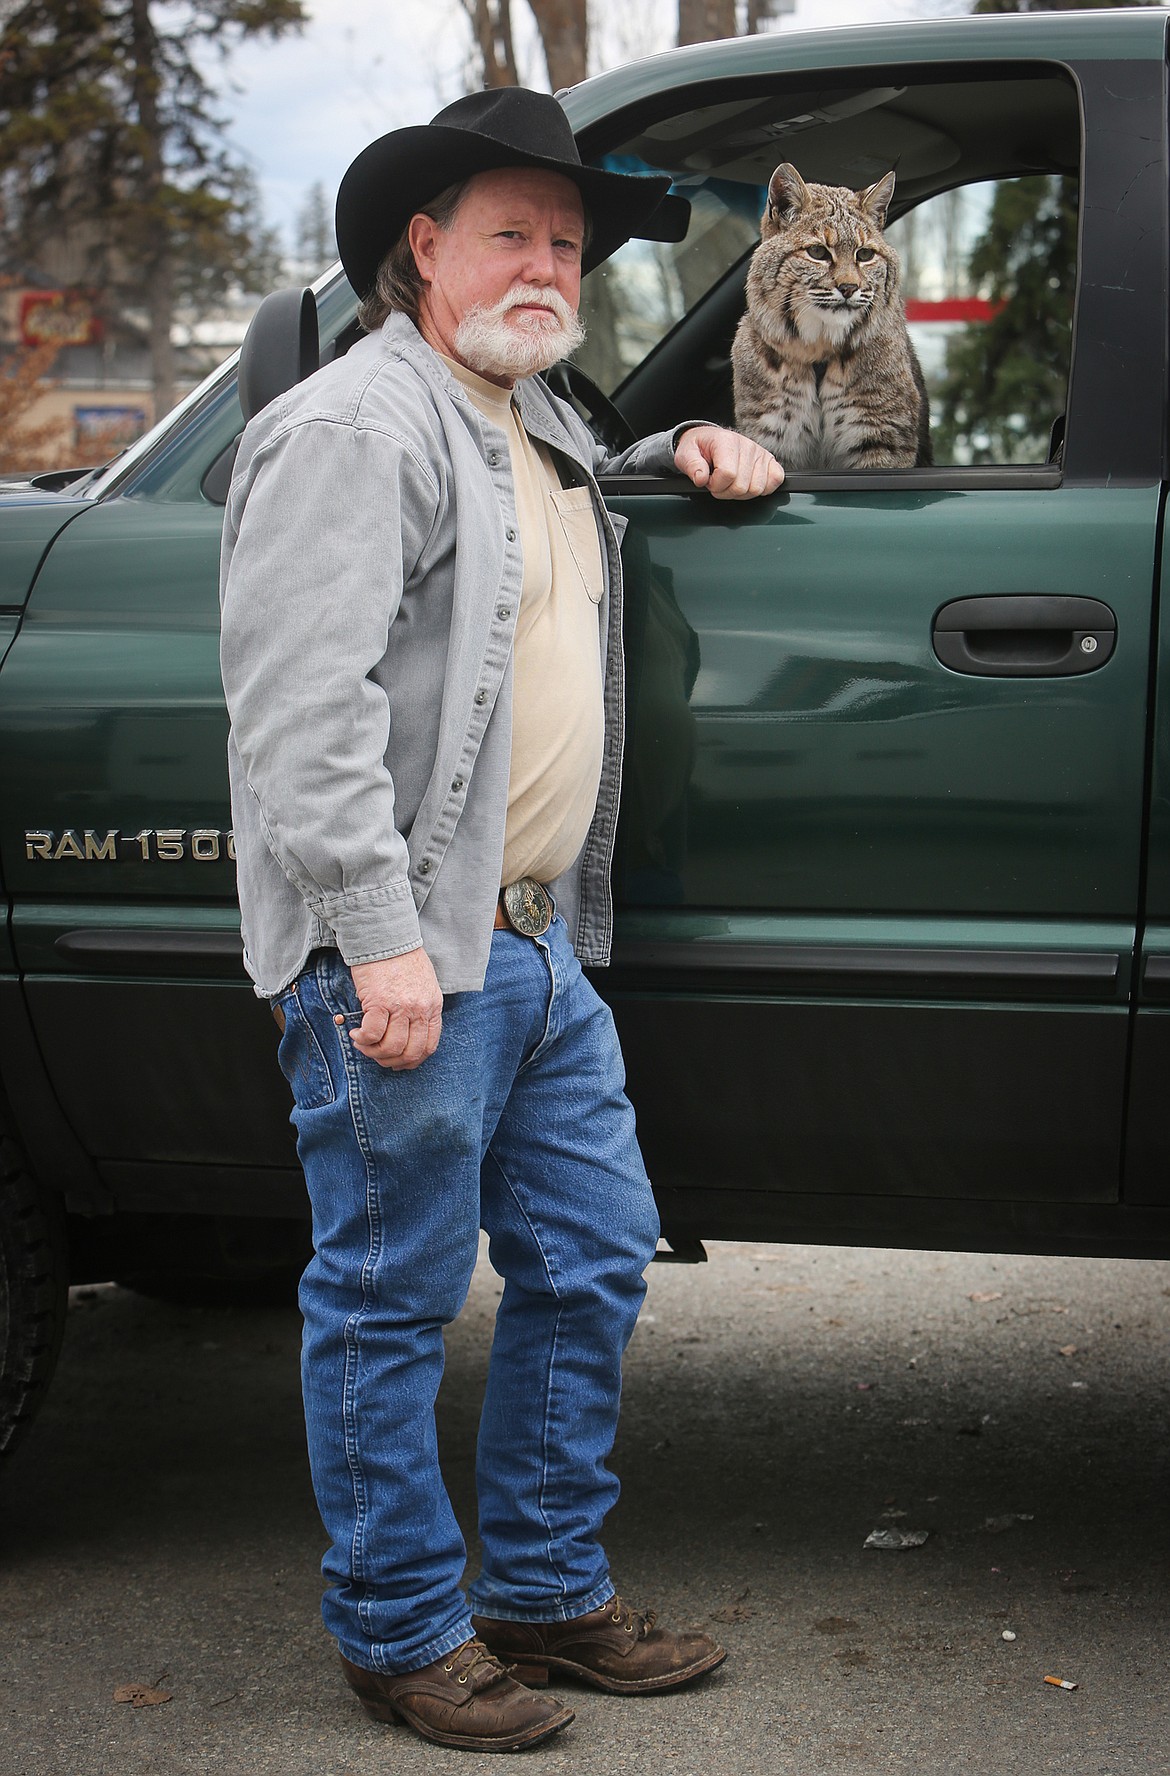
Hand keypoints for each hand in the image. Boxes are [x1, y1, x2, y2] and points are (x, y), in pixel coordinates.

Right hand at [348, 949, 442, 1070]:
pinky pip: (372, 1034)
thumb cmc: (400, 959)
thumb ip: (420, 1009)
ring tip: (363, 1043)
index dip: (411, 1060)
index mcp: (433, 1006)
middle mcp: (420, 1009)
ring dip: (373, 1052)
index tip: (396, 1061)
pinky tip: (356, 1033)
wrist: (384, 937)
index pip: (429, 1046)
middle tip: (376, 1055)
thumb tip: (406, 1036)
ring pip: (391, 1047)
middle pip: (410, 1052)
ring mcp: (401, 1006)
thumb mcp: (423, 985)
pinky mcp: (380, 1001)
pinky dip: (362, 1039)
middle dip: (390, 1061)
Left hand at [674, 426, 783, 499]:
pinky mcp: (769, 460)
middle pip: (742, 486)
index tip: (709, 481)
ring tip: (731, 484)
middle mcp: (746, 445)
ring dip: (741, 493)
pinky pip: (775, 479)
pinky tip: (748, 483)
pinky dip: (763, 488)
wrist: (708, 440)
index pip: (728, 474)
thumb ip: (691, 465)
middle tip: (718, 484)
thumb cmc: (698, 448)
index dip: (715, 485)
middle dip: (726, 492)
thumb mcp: (686, 454)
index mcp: (726, 441)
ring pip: (757, 488)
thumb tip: (701, 478)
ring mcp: (759, 453)